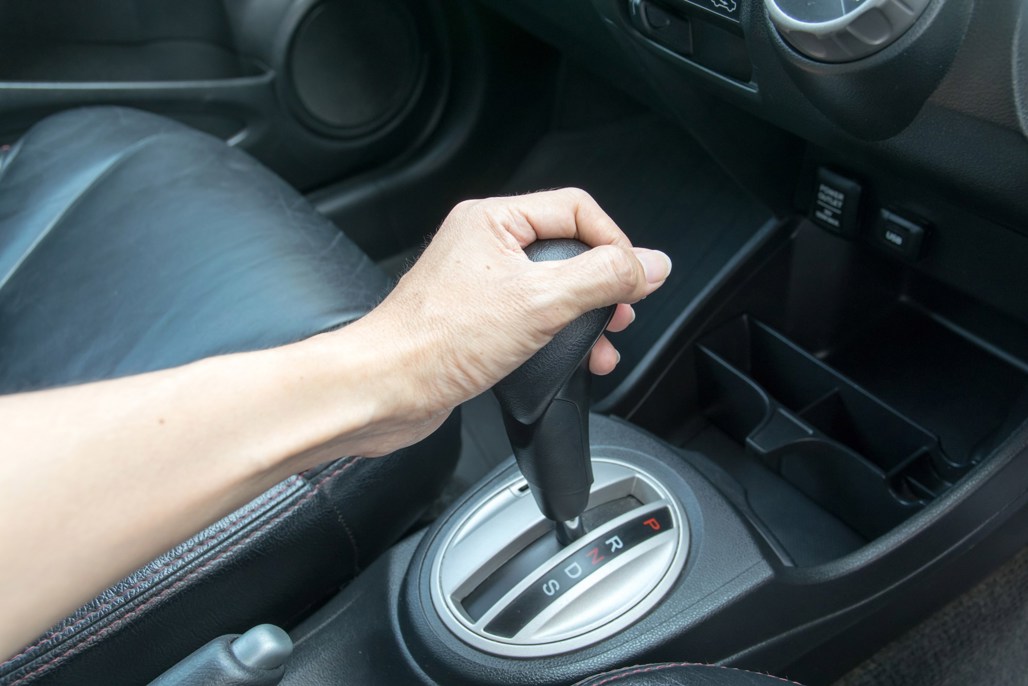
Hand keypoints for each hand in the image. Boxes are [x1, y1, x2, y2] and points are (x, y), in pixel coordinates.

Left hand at [349, 188, 671, 428]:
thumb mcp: (541, 302)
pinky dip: (557, 336)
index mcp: (493, 221)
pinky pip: (531, 316)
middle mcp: (484, 245)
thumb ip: (602, 278)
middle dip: (602, 285)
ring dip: (584, 316)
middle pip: (568, 248)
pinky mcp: (476, 320)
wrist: (386, 389)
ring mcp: (479, 284)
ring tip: (601, 345)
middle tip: (620, 313)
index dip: (614, 243)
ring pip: (552, 287)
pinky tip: (570, 359)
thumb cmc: (438, 342)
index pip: (577, 209)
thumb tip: (651, 264)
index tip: (634, 279)